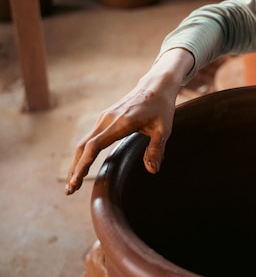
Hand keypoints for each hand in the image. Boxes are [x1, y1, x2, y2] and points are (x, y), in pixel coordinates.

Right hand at [64, 48, 193, 194]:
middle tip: (70, 191)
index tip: (76, 181)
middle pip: (83, 146)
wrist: (156, 85)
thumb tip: (152, 170)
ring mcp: (105, 117)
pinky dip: (83, 153)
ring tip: (74, 183)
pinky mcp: (105, 117)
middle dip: (75, 168)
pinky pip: (90, 137)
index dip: (84, 165)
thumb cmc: (161, 107)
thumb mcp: (164, 128)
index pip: (95, 146)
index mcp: (121, 122)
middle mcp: (108, 119)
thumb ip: (156, 149)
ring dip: (77, 162)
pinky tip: (83, 165)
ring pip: (84, 142)